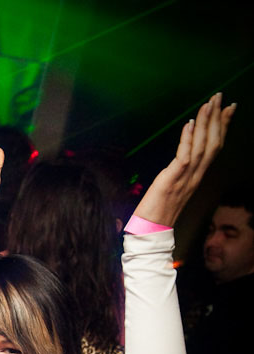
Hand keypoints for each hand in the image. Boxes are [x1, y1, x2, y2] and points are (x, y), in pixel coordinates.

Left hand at [134, 93, 235, 226]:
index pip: (214, 147)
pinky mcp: (173, 179)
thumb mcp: (174, 187)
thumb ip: (180, 172)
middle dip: (218, 118)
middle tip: (220, 97)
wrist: (151, 229)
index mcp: (197, 177)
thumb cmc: (159, 210)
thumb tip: (182, 157)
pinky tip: (190, 123)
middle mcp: (195, 176)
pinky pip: (184, 156)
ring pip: (202, 147)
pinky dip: (188, 138)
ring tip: (209, 103)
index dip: (223, 127)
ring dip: (206, 123)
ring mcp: (185, 178)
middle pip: (213, 143)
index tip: (228, 109)